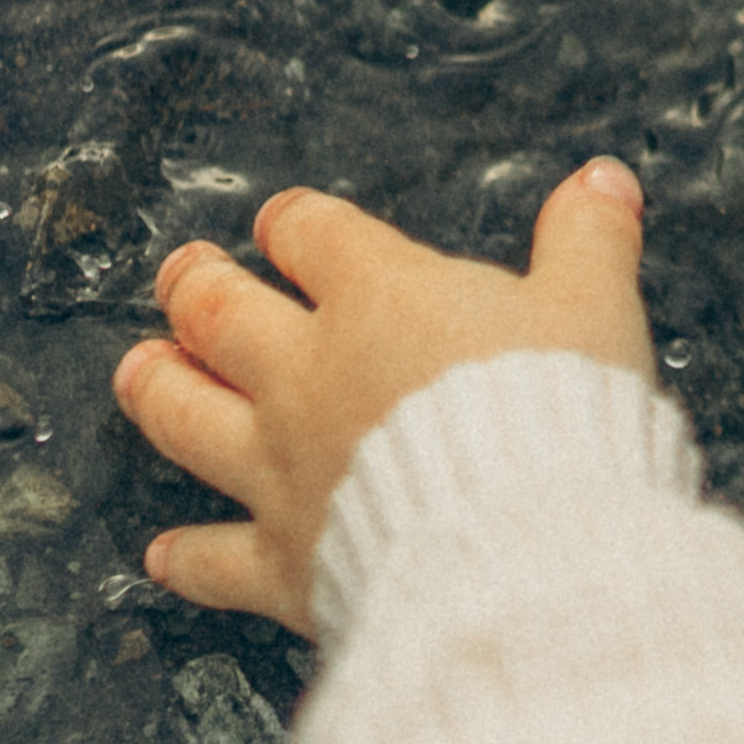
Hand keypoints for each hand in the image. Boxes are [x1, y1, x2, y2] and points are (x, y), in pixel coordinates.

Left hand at [112, 158, 653, 637]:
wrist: (521, 546)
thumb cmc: (556, 424)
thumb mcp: (595, 311)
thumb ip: (590, 242)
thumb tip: (604, 184)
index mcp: (380, 300)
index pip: (315, 235)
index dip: (295, 223)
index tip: (285, 224)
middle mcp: (310, 376)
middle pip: (222, 314)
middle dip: (197, 288)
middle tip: (182, 275)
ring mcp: (286, 468)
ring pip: (189, 417)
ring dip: (158, 389)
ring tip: (139, 369)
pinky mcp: (288, 559)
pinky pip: (220, 559)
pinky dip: (190, 558)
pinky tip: (165, 556)